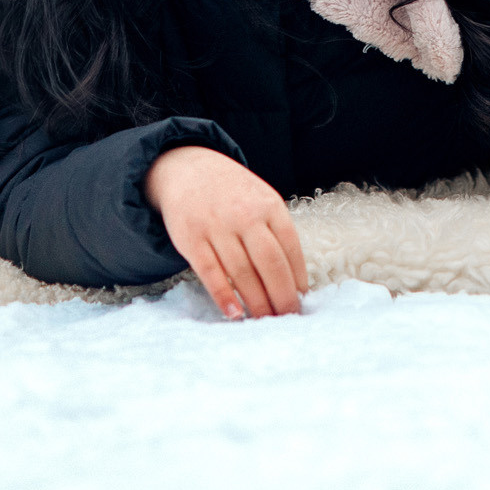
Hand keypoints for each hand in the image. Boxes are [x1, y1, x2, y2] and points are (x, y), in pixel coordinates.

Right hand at [145, 145, 307, 317]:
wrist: (187, 170)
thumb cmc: (231, 193)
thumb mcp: (260, 199)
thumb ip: (276, 231)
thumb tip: (295, 279)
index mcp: (269, 205)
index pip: (291, 247)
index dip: (298, 278)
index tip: (302, 300)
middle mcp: (245, 215)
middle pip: (270, 263)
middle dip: (282, 296)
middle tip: (287, 317)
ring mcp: (217, 226)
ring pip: (242, 272)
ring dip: (257, 302)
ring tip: (266, 320)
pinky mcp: (191, 239)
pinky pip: (211, 273)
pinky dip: (224, 296)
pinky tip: (235, 313)